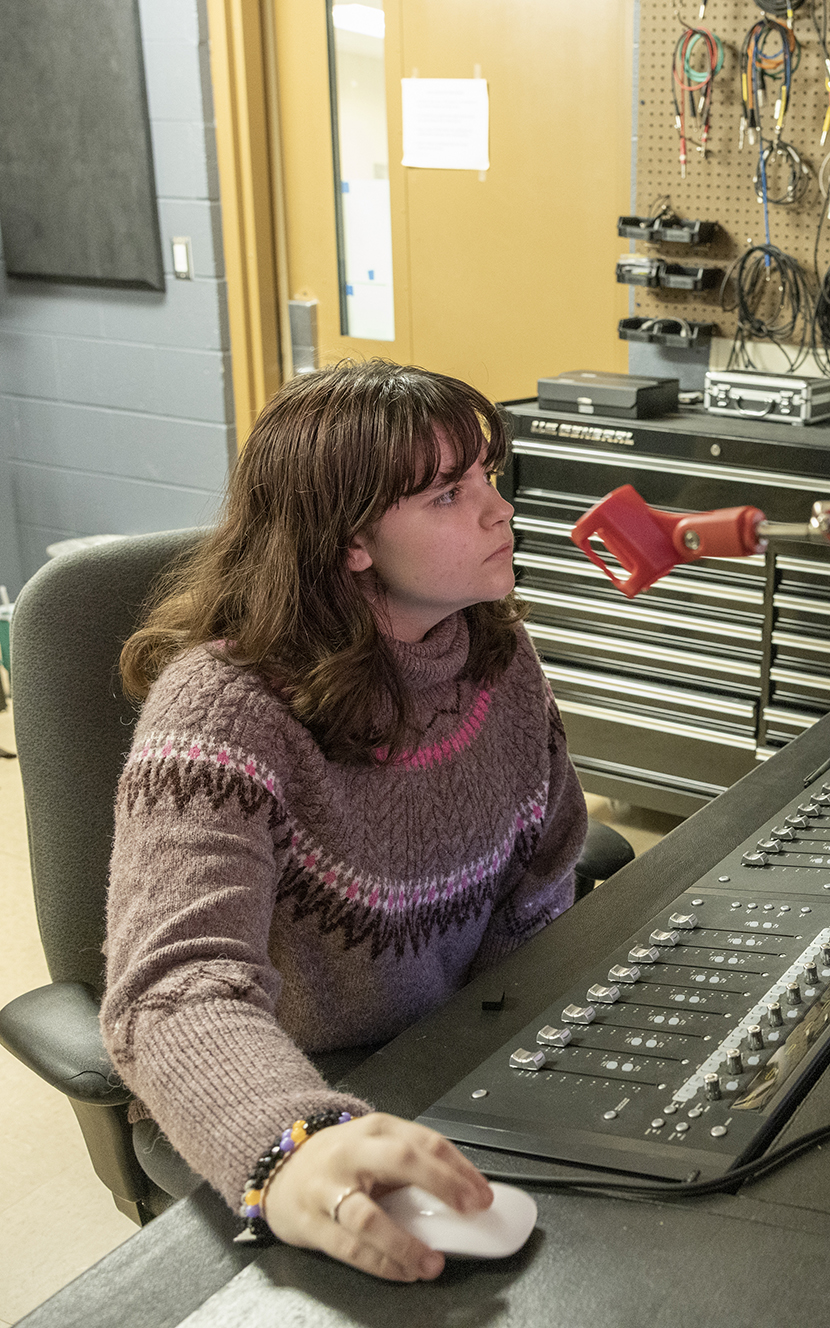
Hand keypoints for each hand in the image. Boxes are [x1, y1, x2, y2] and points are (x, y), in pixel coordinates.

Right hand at [262, 1112, 492, 1280]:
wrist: (279, 1169)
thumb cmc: (338, 1160)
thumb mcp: (376, 1147)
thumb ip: (413, 1165)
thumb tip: (463, 1194)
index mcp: (376, 1129)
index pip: (425, 1140)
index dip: (459, 1168)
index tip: (482, 1195)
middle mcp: (352, 1153)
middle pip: (400, 1160)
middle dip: (441, 1185)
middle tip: (469, 1211)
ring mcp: (328, 1188)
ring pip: (368, 1216)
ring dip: (405, 1243)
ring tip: (432, 1262)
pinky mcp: (312, 1223)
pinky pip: (348, 1247)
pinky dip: (380, 1263)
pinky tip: (403, 1271)